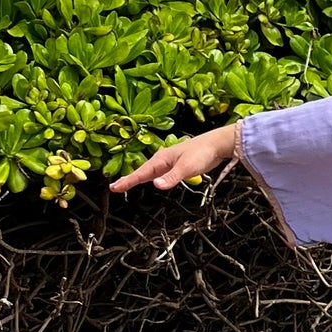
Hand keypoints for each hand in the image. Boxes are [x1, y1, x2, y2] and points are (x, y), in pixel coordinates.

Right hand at [109, 124, 237, 192]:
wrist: (218, 144)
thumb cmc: (203, 152)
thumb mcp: (187, 168)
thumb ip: (171, 178)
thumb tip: (156, 185)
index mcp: (161, 159)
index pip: (140, 173)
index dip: (127, 181)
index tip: (114, 187)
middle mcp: (163, 160)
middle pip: (142, 172)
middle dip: (128, 179)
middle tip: (115, 187)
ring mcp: (169, 162)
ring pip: (150, 172)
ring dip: (138, 178)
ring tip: (127, 184)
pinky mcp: (177, 165)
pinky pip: (159, 172)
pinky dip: (151, 177)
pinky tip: (152, 180)